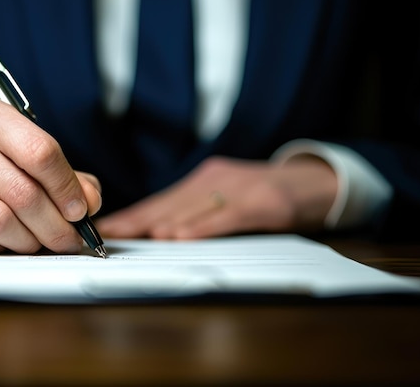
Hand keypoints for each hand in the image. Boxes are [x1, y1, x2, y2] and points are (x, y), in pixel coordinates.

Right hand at [0, 95, 101, 253]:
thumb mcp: (31, 155)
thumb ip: (69, 177)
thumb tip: (88, 203)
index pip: (39, 151)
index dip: (66, 187)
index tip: (80, 211)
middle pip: (22, 192)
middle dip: (54, 225)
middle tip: (69, 239)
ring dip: (30, 241)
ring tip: (40, 241)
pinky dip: (1, 248)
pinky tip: (7, 240)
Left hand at [95, 155, 336, 238]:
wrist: (316, 182)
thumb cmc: (265, 196)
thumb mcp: (227, 199)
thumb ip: (197, 212)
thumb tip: (159, 233)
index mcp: (202, 182)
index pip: (159, 202)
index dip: (131, 216)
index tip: (103, 228)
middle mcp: (214, 180)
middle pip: (167, 204)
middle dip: (134, 221)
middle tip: (106, 234)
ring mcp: (238, 188)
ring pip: (192, 208)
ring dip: (159, 224)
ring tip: (132, 236)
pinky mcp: (263, 202)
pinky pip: (227, 216)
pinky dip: (202, 227)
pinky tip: (181, 238)